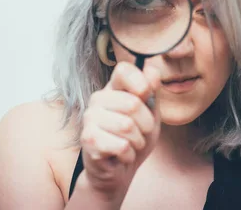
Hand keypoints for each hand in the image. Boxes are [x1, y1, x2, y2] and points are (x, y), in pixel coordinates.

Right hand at [79, 62, 161, 201]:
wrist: (119, 170)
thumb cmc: (135, 137)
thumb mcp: (151, 113)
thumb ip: (152, 91)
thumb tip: (152, 70)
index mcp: (114, 88)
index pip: (124, 69)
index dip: (141, 82)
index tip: (146, 96)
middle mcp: (98, 99)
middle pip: (133, 104)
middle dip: (146, 124)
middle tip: (141, 132)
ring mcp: (90, 118)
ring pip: (127, 126)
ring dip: (138, 141)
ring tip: (131, 144)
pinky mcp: (88, 139)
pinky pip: (121, 146)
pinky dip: (129, 154)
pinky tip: (122, 155)